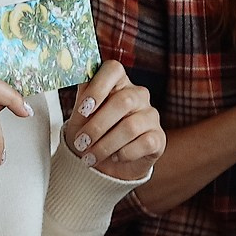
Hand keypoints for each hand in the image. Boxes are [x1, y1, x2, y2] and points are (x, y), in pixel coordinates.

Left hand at [65, 61, 163, 180]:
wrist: (102, 166)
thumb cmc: (90, 135)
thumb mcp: (80, 117)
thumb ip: (82, 97)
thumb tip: (77, 77)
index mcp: (117, 82)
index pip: (113, 69)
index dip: (97, 88)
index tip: (82, 109)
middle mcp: (138, 94)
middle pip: (123, 101)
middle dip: (98, 125)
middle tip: (81, 142)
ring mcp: (151, 115)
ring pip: (131, 126)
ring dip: (106, 145)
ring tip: (90, 156)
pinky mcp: (159, 137)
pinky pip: (144, 143)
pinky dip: (124, 154)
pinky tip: (114, 157)